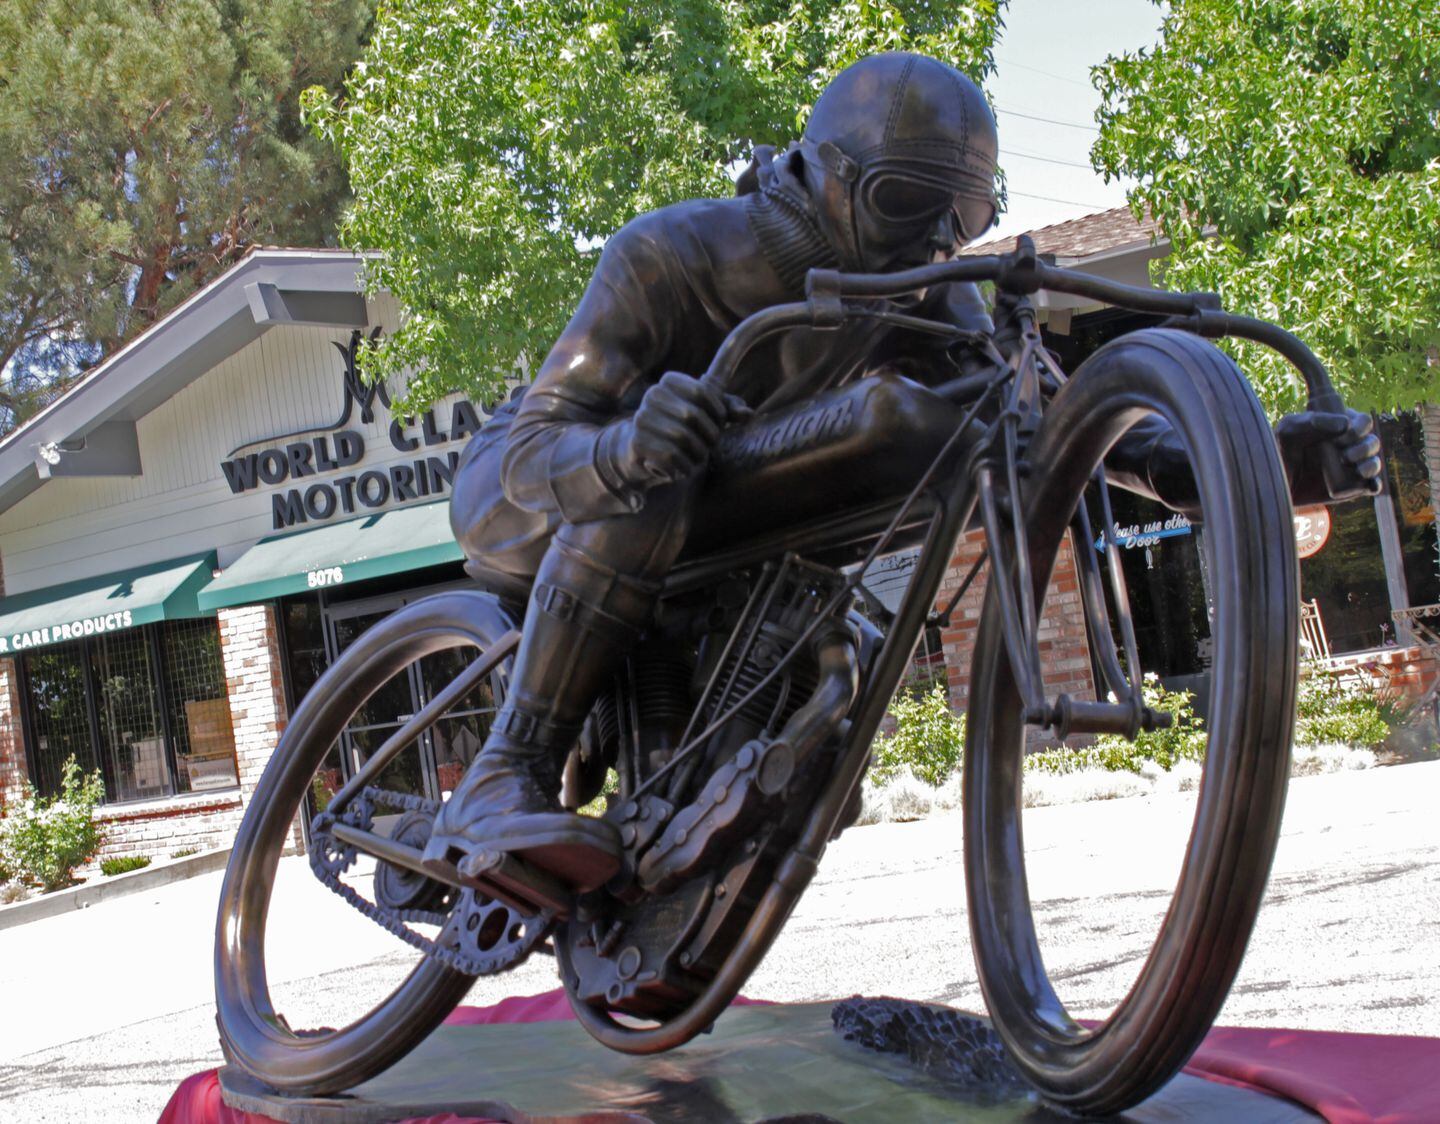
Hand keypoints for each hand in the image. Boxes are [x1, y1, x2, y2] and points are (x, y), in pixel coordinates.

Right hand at [605, 371, 749, 488]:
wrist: (640, 451)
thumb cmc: (678, 427)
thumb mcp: (704, 414)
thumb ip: (727, 409)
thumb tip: (748, 413)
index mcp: (669, 382)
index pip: (702, 391)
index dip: (717, 411)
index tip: (718, 422)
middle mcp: (652, 395)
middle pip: (693, 415)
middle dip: (709, 436)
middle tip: (709, 446)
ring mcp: (642, 419)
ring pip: (682, 438)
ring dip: (697, 455)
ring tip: (696, 459)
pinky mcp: (638, 443)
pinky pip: (670, 456)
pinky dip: (683, 467)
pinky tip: (681, 469)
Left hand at [1275, 407, 1382, 506]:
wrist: (1275, 482)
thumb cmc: (1282, 449)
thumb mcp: (1290, 430)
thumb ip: (1313, 421)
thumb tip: (1344, 424)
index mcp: (1341, 426)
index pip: (1363, 421)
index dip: (1360, 427)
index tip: (1344, 435)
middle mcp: (1351, 445)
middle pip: (1372, 442)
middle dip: (1364, 448)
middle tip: (1344, 456)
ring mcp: (1353, 466)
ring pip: (1374, 463)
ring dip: (1370, 466)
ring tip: (1356, 470)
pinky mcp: (1353, 486)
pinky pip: (1372, 486)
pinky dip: (1374, 484)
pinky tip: (1368, 484)